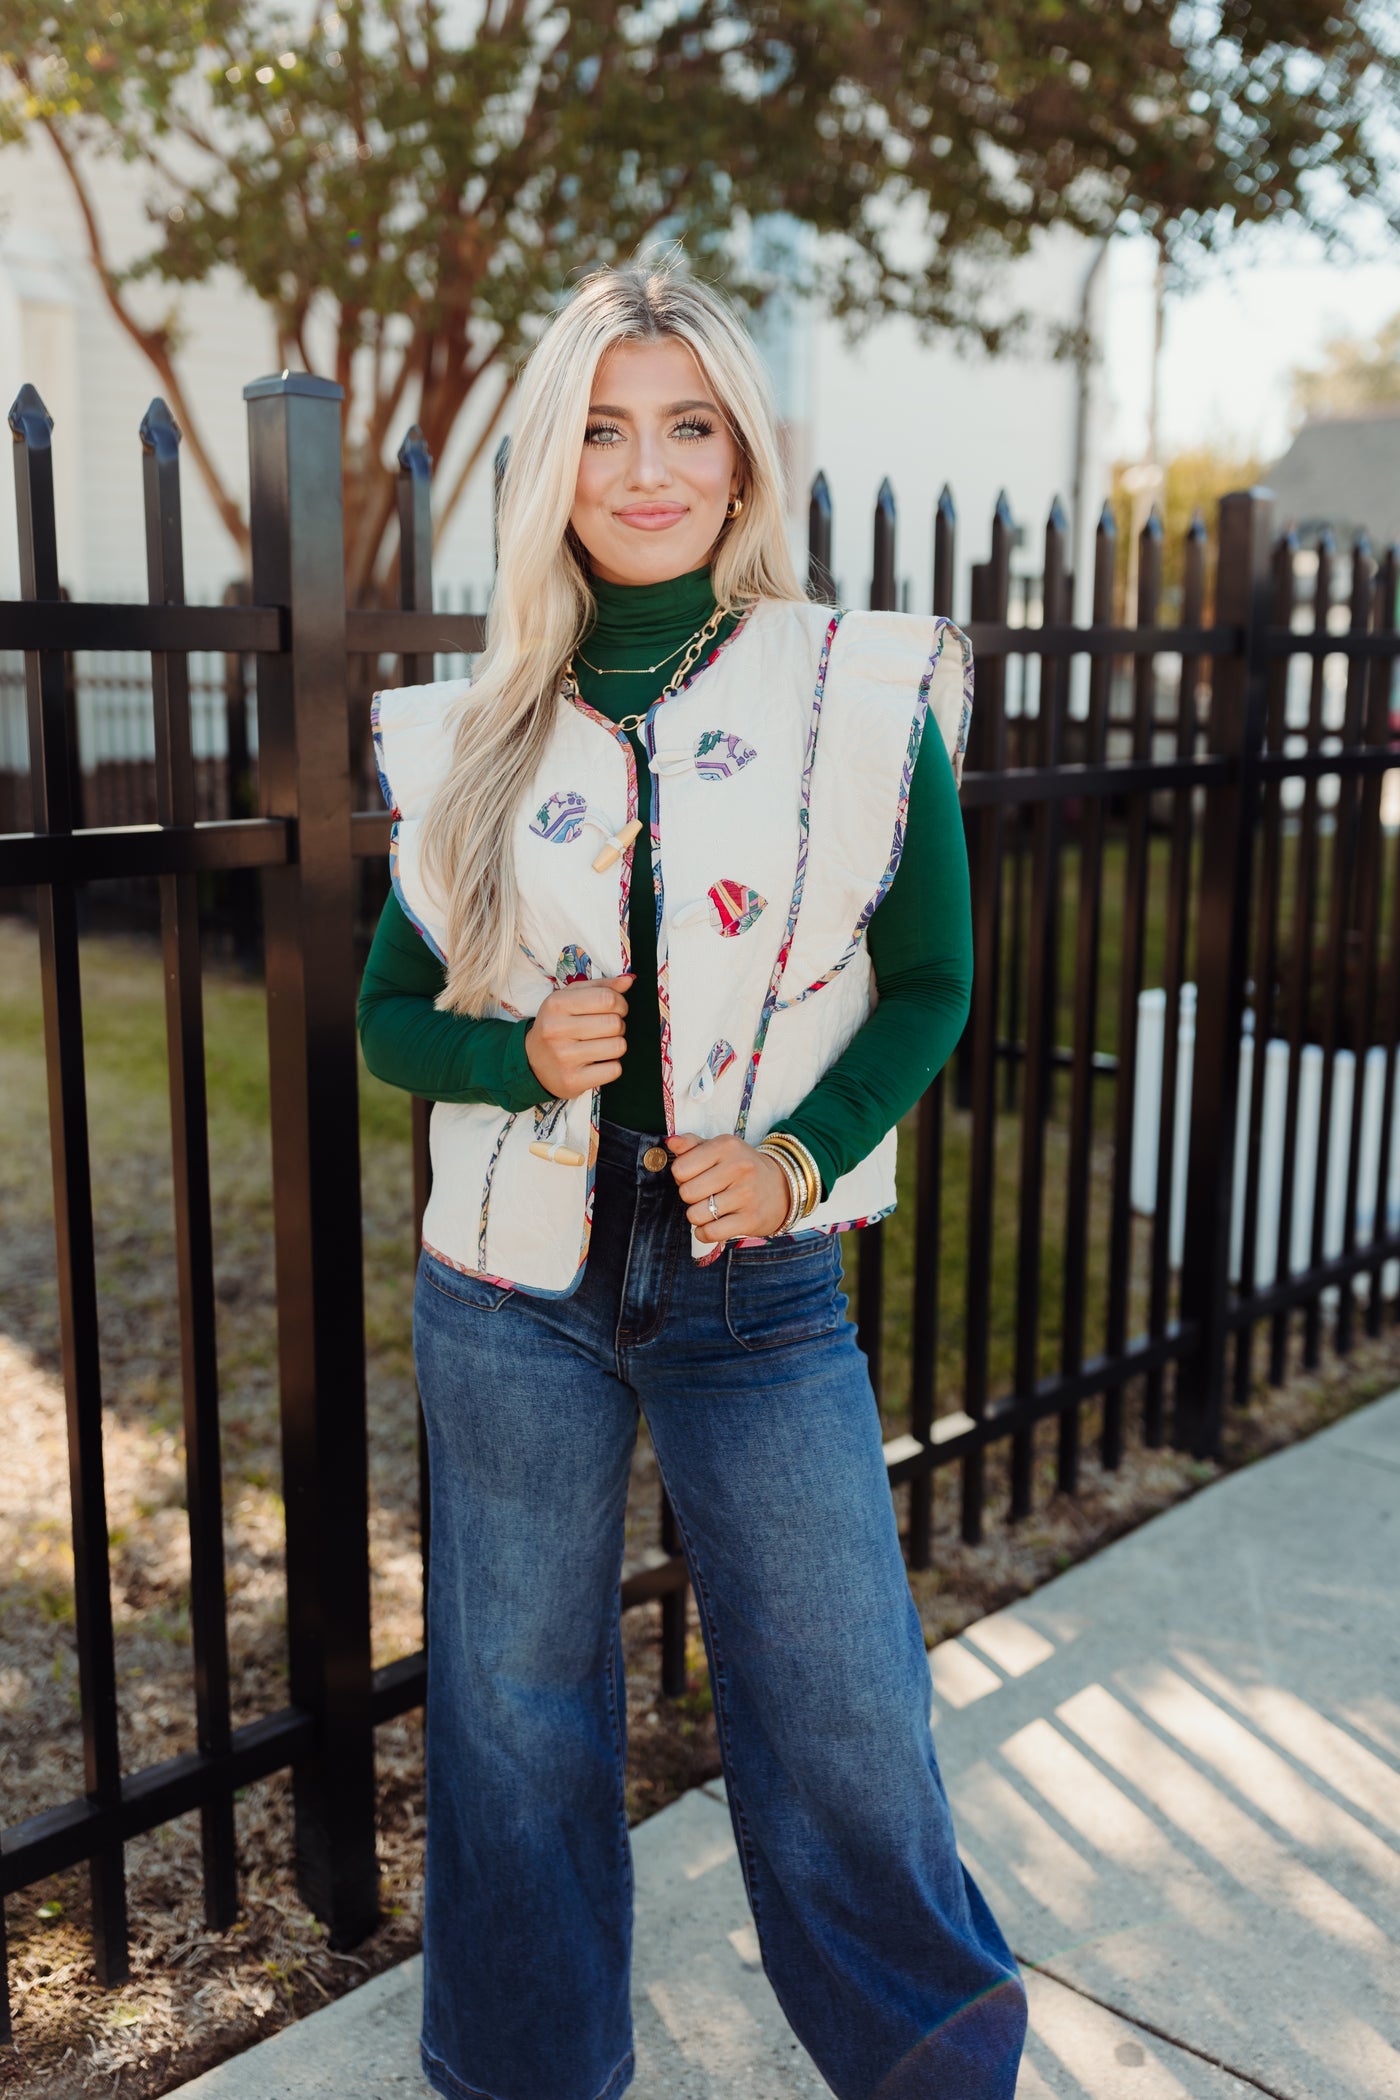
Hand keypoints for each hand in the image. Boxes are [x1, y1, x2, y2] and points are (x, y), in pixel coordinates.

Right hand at [525, 975, 633, 1098]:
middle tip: (606, 1029)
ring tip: (601, 1045)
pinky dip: (612, 1066)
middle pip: (614, 1023)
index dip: (620, 1003)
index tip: (616, 1009)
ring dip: (616, 1045)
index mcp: (557, 1004)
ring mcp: (564, 1057)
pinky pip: (614, 1070)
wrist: (531, 1061)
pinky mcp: (573, 1080)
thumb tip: (629, 981)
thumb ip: (600, 987)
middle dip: (618, 1025)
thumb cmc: (557, 1025)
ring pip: (618, 1046)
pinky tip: (598, 1063)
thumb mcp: (569, 999)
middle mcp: (557, 1030)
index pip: (606, 998)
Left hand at [667, 1132, 791, 1242]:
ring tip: (711, 1208)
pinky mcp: (751, 1219)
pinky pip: (710, 1233)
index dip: (682, 1176)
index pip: (680, 1168)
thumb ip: (692, 1144)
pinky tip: (711, 1225)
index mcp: (726, 1146)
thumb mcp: (721, 1149)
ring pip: (695, 1215)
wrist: (782, 1188)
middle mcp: (739, 1167)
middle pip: (686, 1193)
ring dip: (698, 1216)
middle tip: (705, 1193)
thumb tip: (671, 1143)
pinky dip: (704, 1233)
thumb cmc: (742, 1167)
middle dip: (690, 1197)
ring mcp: (746, 1194)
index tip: (696, 1176)